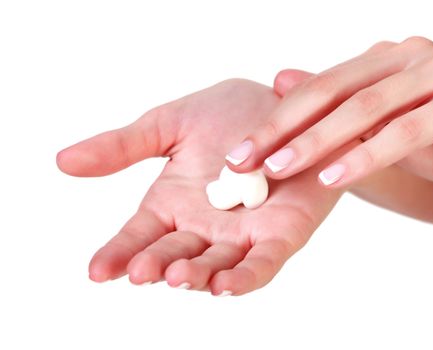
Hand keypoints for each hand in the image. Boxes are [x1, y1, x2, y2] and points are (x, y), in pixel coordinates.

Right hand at [57, 79, 342, 295]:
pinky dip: (245, 276)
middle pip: (174, 254)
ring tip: (175, 275)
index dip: (118, 253)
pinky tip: (224, 284)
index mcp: (174, 203)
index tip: (97, 271)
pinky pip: (262, 262)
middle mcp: (204, 225)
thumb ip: (124, 146)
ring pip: (216, 265)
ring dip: (196, 275)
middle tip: (140, 271)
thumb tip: (64, 161)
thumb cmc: (231, 114)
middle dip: (156, 265)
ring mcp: (242, 233)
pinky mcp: (281, 233)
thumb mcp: (171, 124)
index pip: (140, 235)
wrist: (288, 104)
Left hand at [226, 37, 432, 196]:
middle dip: (284, 128)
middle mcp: (412, 55)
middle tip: (244, 159)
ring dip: (317, 142)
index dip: (278, 117)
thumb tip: (281, 81)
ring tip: (278, 170)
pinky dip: (367, 155)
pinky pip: (407, 130)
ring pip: (367, 109)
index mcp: (388, 58)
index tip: (241, 150)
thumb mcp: (384, 123)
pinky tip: (334, 178)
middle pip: (335, 91)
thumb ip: (337, 104)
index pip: (321, 86)